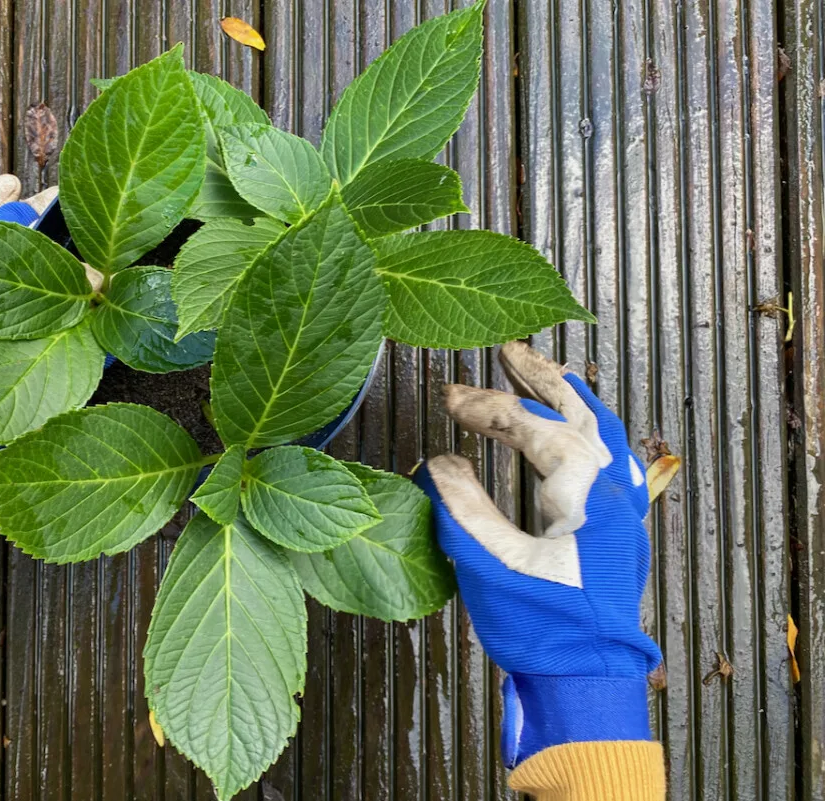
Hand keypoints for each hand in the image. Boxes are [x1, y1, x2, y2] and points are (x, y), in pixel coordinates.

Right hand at [414, 341, 660, 766]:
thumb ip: (462, 508)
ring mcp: (622, 503)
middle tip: (506, 350)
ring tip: (541, 371)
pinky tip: (579, 425)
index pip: (530, 425)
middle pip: (579, 409)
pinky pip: (612, 453)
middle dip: (539, 377)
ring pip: (602, 426)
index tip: (448, 398)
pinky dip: (591, 425)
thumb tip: (437, 463)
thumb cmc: (543, 627)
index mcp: (582, 491)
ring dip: (570, 394)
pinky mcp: (620, 521)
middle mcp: (611, 487)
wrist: (589, 675)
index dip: (486, 406)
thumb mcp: (490, 567)